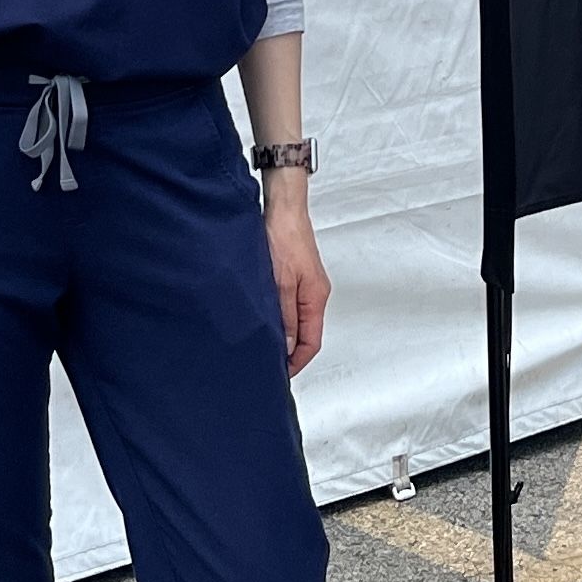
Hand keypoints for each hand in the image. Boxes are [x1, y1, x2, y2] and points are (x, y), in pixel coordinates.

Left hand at [264, 178, 329, 377]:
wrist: (283, 207)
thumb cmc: (283, 236)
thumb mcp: (279, 283)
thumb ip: (283, 317)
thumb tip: (285, 347)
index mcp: (316, 297)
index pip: (311, 342)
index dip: (296, 363)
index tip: (281, 374)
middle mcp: (315, 293)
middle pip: (307, 333)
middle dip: (290, 353)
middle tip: (270, 365)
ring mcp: (307, 283)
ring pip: (298, 319)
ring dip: (284, 335)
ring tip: (265, 345)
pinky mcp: (296, 274)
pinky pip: (292, 305)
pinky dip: (281, 318)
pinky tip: (266, 318)